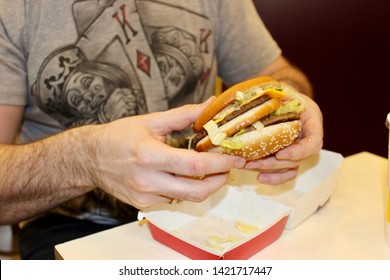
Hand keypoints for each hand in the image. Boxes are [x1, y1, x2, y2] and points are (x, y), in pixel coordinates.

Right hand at [88, 99, 245, 208]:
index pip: (195, 164)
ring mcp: (145, 196)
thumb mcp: (151, 120)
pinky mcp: (143, 204)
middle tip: (229, 169)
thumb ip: (184, 115)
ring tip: (210, 169)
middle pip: (197, 190)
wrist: (90, 158)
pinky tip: (183, 175)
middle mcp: (148, 180)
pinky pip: (173, 199)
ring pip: (187, 197)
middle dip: (220, 181)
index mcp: (149, 155)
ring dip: (204, 185)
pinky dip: (185, 188)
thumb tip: (211, 104)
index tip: (236, 159)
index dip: (220, 163)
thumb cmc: (119, 136)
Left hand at [243, 94, 322, 184]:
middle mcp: (308, 135)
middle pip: (298, 158)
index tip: (280, 154)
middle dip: (274, 163)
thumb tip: (243, 100)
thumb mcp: (277, 87)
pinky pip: (286, 172)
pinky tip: (259, 178)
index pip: (314, 141)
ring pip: (290, 167)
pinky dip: (274, 177)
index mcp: (311, 118)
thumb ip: (268, 93)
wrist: (279, 96)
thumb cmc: (279, 90)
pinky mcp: (289, 156)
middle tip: (252, 162)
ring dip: (270, 170)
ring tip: (248, 167)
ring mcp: (299, 147)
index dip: (299, 151)